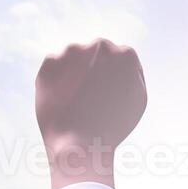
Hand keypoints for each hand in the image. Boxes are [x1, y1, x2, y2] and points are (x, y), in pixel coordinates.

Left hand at [36, 39, 146, 188]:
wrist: (79, 142)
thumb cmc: (113, 125)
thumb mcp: (137, 99)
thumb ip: (132, 73)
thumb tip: (121, 59)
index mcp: (126, 55)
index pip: (122, 58)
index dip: (117, 79)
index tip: (113, 96)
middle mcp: (99, 46)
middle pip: (98, 53)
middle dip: (96, 70)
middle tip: (94, 98)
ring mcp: (72, 52)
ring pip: (76, 59)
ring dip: (77, 74)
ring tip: (79, 102)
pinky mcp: (50, 62)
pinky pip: (57, 69)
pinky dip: (59, 82)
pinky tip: (65, 100)